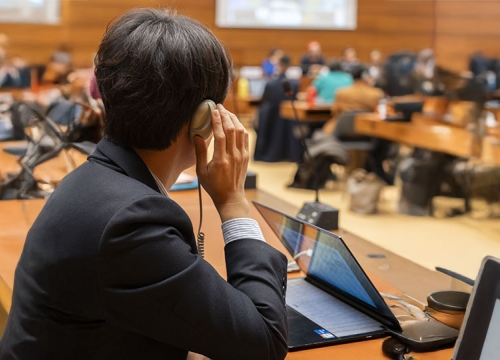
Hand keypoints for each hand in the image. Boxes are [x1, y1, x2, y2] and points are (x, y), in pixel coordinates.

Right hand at [194, 104, 249, 221]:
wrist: (231, 197)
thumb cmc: (213, 186)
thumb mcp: (201, 171)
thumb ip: (200, 152)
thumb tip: (197, 135)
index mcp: (221, 160)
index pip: (221, 135)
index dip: (217, 120)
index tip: (213, 111)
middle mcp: (233, 156)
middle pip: (232, 129)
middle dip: (226, 115)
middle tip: (219, 106)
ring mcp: (241, 156)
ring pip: (240, 131)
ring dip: (234, 119)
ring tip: (226, 112)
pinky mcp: (246, 156)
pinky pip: (245, 137)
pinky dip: (240, 127)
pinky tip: (234, 122)